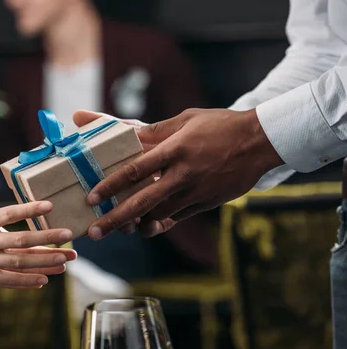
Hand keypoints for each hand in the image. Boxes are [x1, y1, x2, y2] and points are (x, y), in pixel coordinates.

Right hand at [0, 197, 74, 290]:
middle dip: (47, 239)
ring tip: (65, 260)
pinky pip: (7, 281)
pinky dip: (26, 282)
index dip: (30, 209)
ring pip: (19, 263)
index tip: (50, 205)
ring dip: (44, 262)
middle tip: (69, 236)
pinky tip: (44, 280)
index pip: (9, 213)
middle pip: (20, 241)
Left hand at [74, 108, 283, 239]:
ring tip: (118, 230)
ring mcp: (196, 192)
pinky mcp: (207, 202)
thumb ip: (153, 130)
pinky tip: (146, 226)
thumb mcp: (184, 120)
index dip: (111, 185)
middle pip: (142, 202)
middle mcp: (183, 174)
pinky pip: (178, 217)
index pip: (135, 170)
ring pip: (160, 215)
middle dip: (115, 219)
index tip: (92, 197)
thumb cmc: (218, 125)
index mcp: (174, 149)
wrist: (260, 141)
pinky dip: (160, 222)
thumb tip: (123, 130)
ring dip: (137, 224)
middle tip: (94, 232)